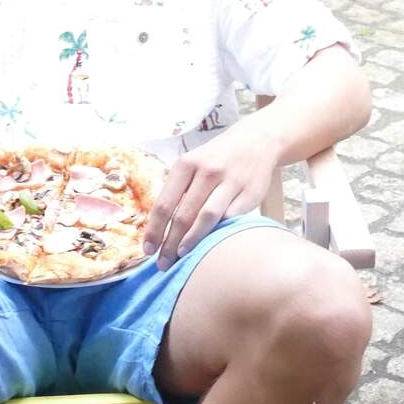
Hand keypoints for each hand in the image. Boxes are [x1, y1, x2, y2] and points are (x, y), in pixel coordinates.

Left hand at [142, 124, 278, 267]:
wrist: (256, 140)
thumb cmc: (216, 158)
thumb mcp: (192, 164)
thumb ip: (177, 191)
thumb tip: (158, 229)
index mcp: (186, 164)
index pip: (164, 204)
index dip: (155, 230)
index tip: (148, 250)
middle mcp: (207, 171)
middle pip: (183, 215)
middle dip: (170, 243)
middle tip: (164, 263)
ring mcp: (231, 181)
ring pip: (207, 218)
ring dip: (192, 241)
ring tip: (182, 256)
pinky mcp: (250, 192)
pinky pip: (231, 218)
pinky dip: (219, 232)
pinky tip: (211, 244)